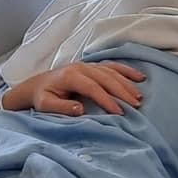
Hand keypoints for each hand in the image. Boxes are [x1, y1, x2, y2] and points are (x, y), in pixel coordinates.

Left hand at [1, 61, 145, 115]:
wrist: (38, 85)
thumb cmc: (42, 97)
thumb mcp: (46, 105)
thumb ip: (62, 107)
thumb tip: (81, 110)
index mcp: (70, 76)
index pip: (92, 87)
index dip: (106, 99)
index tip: (119, 112)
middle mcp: (81, 67)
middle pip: (106, 78)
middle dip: (122, 92)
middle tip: (136, 105)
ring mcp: (88, 65)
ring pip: (112, 72)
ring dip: (127, 84)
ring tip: (139, 97)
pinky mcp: (93, 66)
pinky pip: (113, 66)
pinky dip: (127, 71)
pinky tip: (139, 78)